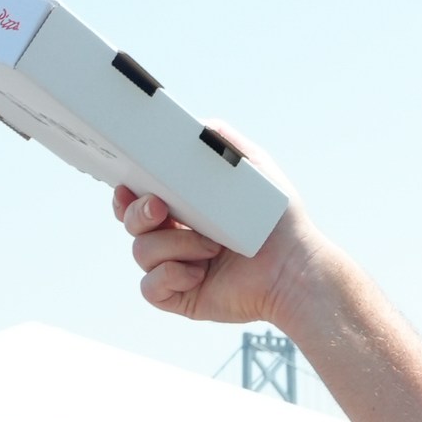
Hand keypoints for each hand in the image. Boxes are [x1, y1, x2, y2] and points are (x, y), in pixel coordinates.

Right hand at [114, 124, 331, 338]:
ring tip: (213, 247)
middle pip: (131, 225)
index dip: (126, 195)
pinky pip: (150, 288)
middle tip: (161, 208)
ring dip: (174, 245)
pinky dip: (169, 276)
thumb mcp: (253, 168)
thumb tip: (195, 125)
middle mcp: (176, 239)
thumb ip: (224, 142)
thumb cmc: (277, 221)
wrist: (296, 267)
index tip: (128, 185)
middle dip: (138, 214)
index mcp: (184, 210)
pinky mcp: (182, 297)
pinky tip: (197, 273)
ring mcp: (177, 269)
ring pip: (142, 253)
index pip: (138, 201)